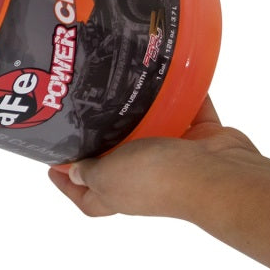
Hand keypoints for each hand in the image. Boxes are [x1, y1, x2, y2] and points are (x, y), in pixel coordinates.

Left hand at [48, 96, 256, 217]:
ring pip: (154, 130)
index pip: (86, 197)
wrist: (216, 174)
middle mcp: (146, 177)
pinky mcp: (203, 138)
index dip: (67, 186)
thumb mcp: (107, 178)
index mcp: (119, 192)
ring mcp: (177, 158)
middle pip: (118, 159)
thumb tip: (72, 173)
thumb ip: (89, 173)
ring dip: (143, 112)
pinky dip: (183, 94)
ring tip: (123, 84)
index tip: (53, 163)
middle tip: (87, 107)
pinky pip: (190, 110)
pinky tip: (166, 72)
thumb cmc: (156, 178)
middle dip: (104, 138)